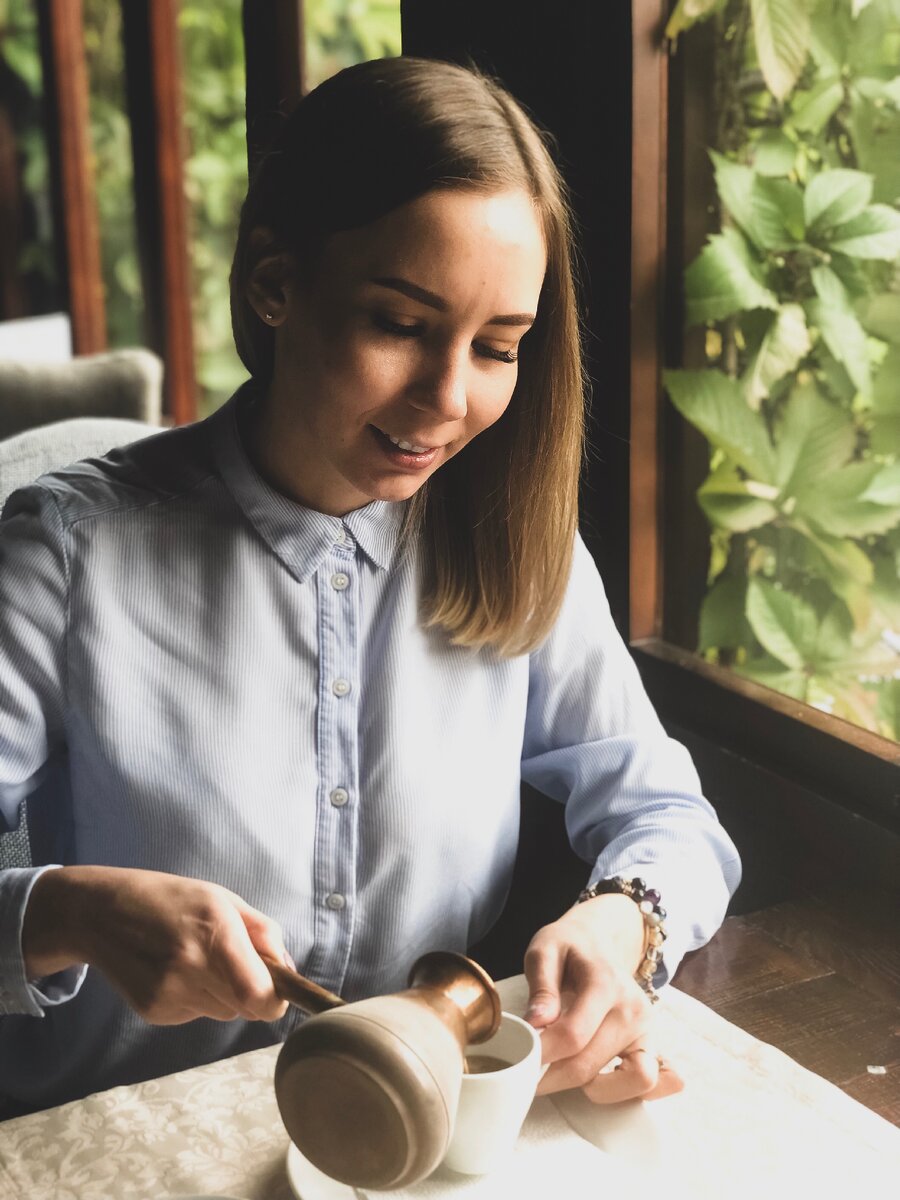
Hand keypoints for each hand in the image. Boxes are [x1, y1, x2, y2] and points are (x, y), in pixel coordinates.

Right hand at [22, 865, 290, 1024]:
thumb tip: (288, 972)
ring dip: (223, 994)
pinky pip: (195, 1014)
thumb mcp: (224, 900)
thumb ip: (263, 933)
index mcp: (216, 935)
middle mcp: (192, 969)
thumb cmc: (171, 899)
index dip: (275, 999)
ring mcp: (169, 995)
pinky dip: (196, 998)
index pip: (259, 995)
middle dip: (251, 991)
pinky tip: (175, 971)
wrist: (101, 914)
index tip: (278, 991)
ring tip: (197, 960)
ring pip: (223, 1013)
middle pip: (245, 1008)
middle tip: (233, 962)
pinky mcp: (153, 1012)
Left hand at [523, 893, 682, 1101]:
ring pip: (630, 1082)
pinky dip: (633, 1090)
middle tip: (532, 1071)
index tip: (521, 1057)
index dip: (541, 1054)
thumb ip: (541, 986)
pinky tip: (603, 1082)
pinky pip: (660, 1081)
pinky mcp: (652, 1044)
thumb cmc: (569, 948)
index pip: (573, 1035)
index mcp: (605, 983)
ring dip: (595, 1089)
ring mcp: (647, 1030)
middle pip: (590, 1065)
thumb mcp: (545, 950)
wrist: (600, 941)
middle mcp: (633, 1009)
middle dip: (554, 1076)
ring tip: (567, 1071)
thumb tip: (536, 1024)